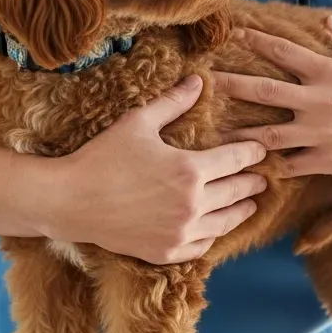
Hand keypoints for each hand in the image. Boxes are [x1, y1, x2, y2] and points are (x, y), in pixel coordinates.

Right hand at [43, 75, 267, 263]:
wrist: (69, 202)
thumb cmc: (102, 157)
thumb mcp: (138, 123)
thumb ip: (173, 103)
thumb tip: (199, 80)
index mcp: (191, 170)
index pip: (237, 159)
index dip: (252, 152)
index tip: (261, 149)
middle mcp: (193, 204)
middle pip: (237, 191)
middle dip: (253, 182)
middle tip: (262, 178)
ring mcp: (180, 232)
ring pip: (225, 222)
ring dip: (241, 210)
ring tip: (249, 204)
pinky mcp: (165, 252)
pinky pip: (202, 245)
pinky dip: (213, 234)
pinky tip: (216, 227)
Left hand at [216, 16, 331, 200]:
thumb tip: (328, 22)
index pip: (286, 52)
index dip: (258, 41)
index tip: (237, 34)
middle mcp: (320, 102)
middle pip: (265, 90)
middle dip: (233, 84)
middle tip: (208, 81)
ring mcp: (320, 134)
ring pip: (268, 133)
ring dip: (240, 132)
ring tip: (217, 133)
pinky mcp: (325, 161)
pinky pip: (289, 163)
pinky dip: (271, 164)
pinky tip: (254, 165)